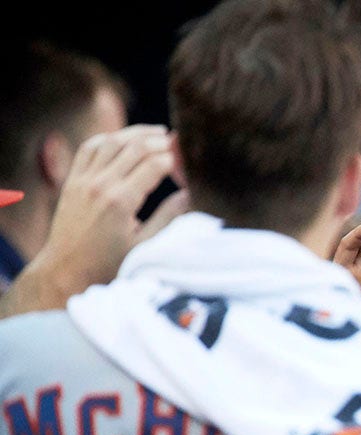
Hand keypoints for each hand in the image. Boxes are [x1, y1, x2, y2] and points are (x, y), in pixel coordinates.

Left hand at [44, 125, 178, 286]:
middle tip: (177, 141)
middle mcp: (100, 185)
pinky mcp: (72, 181)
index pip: (154, 165)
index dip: (174, 158)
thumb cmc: (109, 264)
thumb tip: (188, 194)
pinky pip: (89, 148)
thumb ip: (168, 217)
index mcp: (121, 201)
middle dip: (159, 141)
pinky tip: (123, 139)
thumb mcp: (145, 245)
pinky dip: (108, 139)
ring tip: (156, 133)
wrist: (66, 270)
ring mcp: (83, 180)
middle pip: (135, 147)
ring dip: (136, 133)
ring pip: (112, 142)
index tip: (187, 160)